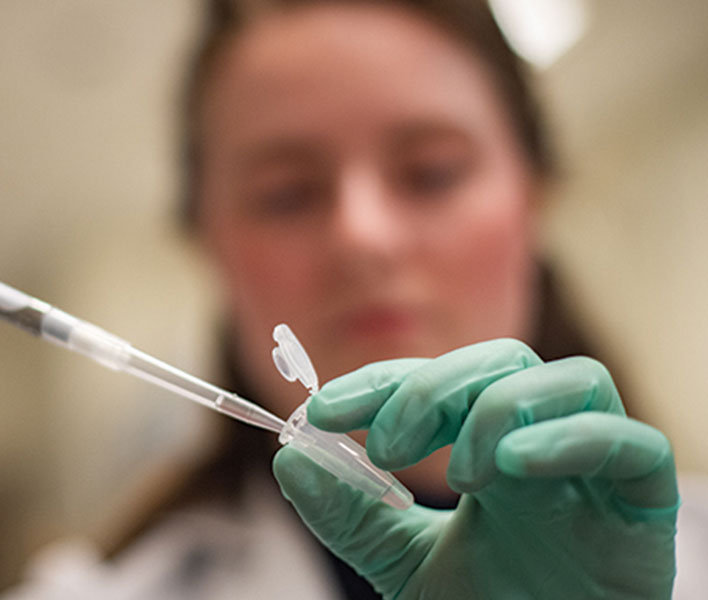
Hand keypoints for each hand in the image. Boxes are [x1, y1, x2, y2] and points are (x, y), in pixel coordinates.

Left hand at [273, 339, 677, 598]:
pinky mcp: (645, 506)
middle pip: (501, 362)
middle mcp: (544, 446)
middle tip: (386, 449)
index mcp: (490, 450)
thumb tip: (290, 459)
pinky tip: (512, 466)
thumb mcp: (405, 567)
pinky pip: (631, 442)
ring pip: (570, 380)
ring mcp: (597, 470)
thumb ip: (353, 518)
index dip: (381, 384)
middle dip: (431, 390)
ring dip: (496, 409)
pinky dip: (571, 438)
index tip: (322, 412)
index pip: (439, 382)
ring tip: (458, 476)